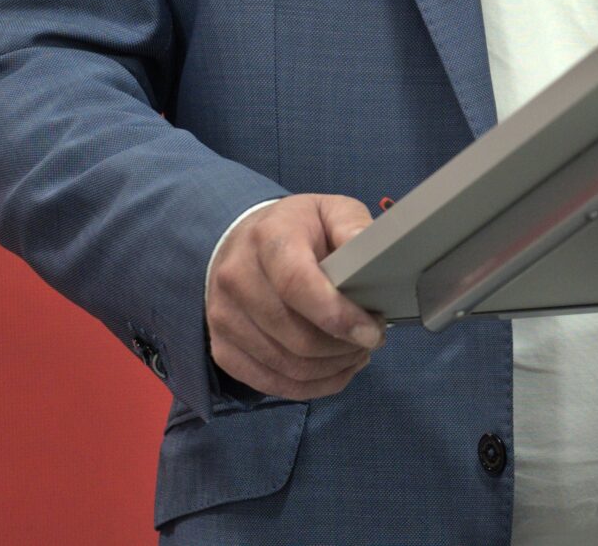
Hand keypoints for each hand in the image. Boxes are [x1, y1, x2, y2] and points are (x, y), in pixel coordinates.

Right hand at [206, 194, 385, 398]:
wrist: (243, 242)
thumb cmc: (298, 229)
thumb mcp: (331, 211)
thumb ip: (354, 228)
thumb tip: (376, 254)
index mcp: (268, 238)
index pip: (297, 285)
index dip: (338, 316)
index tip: (372, 332)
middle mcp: (237, 278)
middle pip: (294, 336)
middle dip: (343, 347)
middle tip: (372, 339)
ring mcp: (223, 318)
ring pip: (285, 365)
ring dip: (332, 369)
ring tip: (358, 353)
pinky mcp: (222, 349)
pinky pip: (269, 384)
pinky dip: (311, 386)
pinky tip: (335, 370)